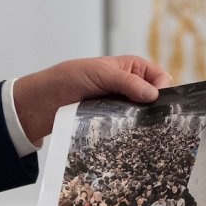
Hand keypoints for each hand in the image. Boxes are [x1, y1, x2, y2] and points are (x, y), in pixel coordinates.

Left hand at [13, 55, 171, 143]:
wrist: (41, 103)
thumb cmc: (68, 78)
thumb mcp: (99, 73)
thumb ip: (127, 81)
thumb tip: (154, 94)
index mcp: (132, 68)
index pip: (160, 77)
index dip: (163, 89)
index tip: (158, 102)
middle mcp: (130, 86)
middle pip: (155, 99)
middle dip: (156, 108)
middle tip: (154, 121)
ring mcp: (122, 106)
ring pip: (143, 116)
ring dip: (142, 122)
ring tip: (142, 131)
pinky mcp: (112, 123)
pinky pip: (128, 128)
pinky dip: (131, 132)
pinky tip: (130, 137)